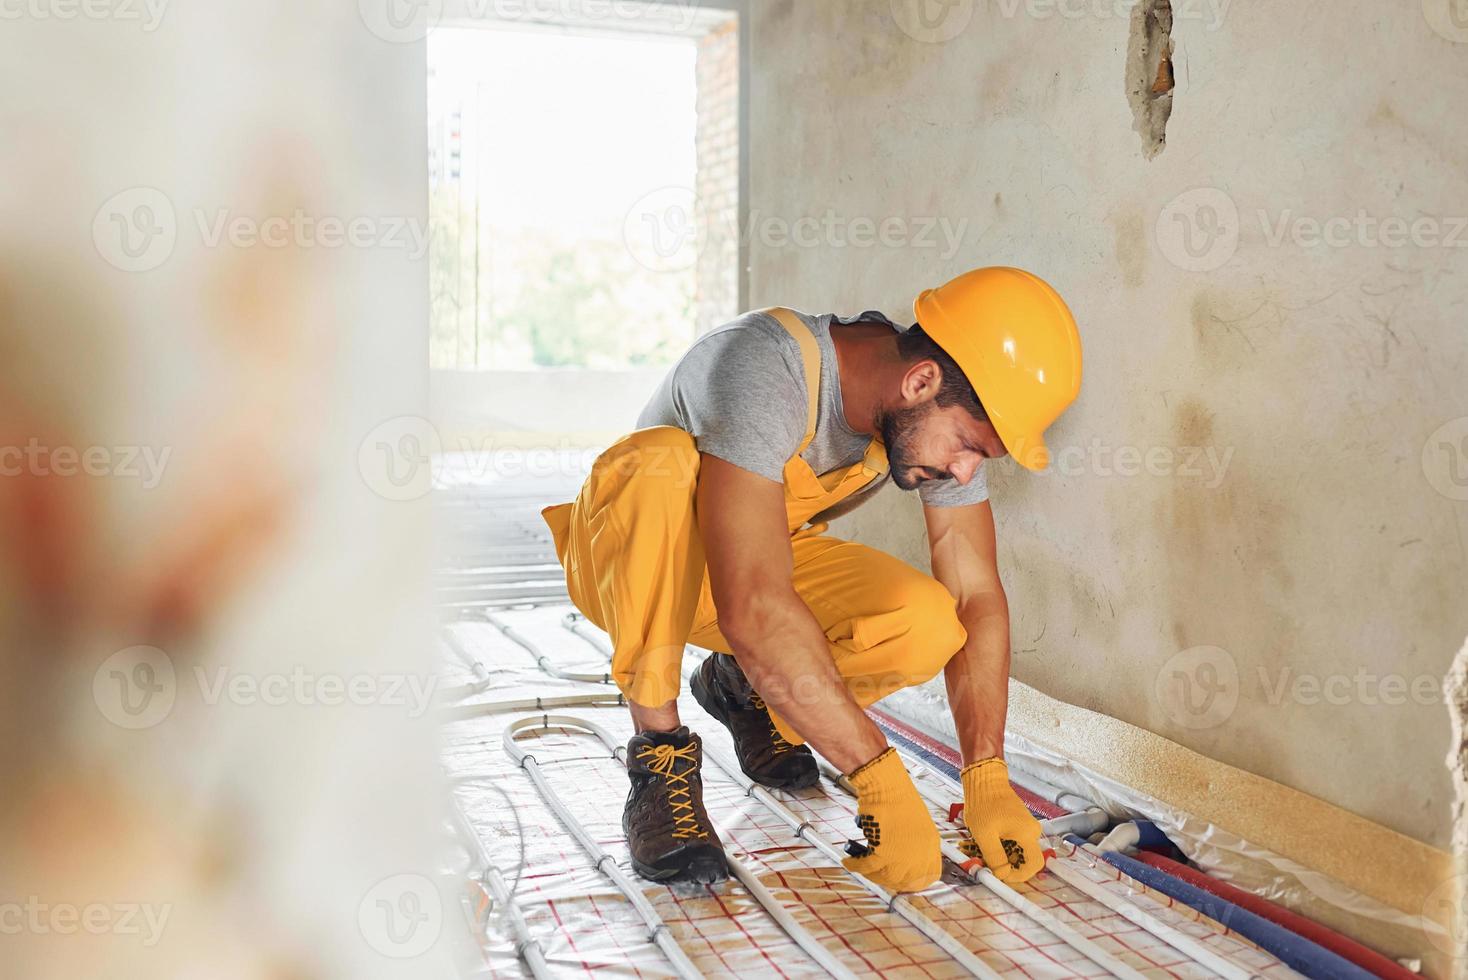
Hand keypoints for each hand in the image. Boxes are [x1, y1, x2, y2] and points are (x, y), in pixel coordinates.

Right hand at [840, 748, 941, 891]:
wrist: (887, 785)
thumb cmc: (898, 797)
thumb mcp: (917, 824)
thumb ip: (913, 843)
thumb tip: (900, 856)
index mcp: (931, 846)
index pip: (929, 876)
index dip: (914, 881)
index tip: (902, 880)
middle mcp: (920, 854)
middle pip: (905, 882)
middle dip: (888, 880)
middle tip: (877, 874)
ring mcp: (903, 856)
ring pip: (885, 878)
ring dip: (871, 874)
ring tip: (861, 865)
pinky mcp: (884, 853)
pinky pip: (866, 866)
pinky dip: (855, 865)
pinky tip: (849, 861)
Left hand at [960, 758, 1044, 882]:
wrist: (985, 781)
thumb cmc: (984, 804)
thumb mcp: (984, 835)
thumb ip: (995, 857)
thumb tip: (1002, 875)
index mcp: (1027, 834)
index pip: (1035, 865)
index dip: (1019, 876)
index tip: (1002, 876)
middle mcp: (1032, 831)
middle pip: (1027, 859)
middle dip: (1010, 866)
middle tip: (991, 864)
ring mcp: (1027, 826)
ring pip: (1020, 850)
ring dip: (1006, 855)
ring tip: (987, 849)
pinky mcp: (1021, 823)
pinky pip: (1017, 841)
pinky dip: (1005, 846)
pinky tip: (990, 840)